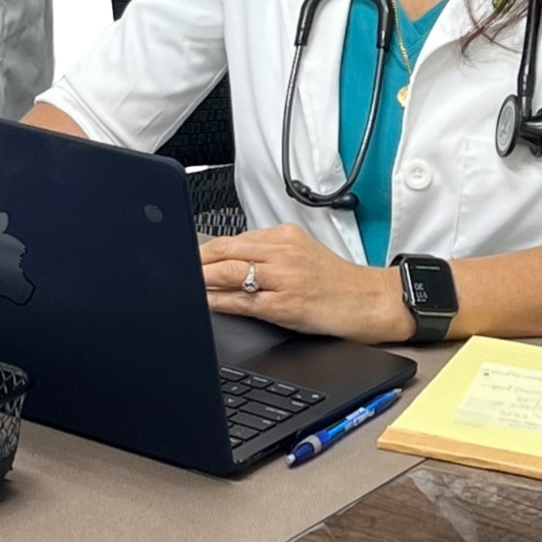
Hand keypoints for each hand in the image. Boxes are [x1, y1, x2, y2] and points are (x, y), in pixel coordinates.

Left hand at [200, 223, 408, 342]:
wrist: (370, 301)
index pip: (232, 239)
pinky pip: (244, 302)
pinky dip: (219, 302)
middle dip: (196, 262)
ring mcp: (283, 279)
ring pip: (231, 273)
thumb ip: (268, 252)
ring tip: (181, 283)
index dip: (203, 249)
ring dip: (202, 279)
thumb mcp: (302, 253)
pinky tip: (204, 303)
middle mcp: (282, 252)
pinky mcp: (286, 305)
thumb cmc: (336, 281)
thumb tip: (230, 258)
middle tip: (171, 268)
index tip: (182, 254)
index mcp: (284, 236)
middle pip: (226, 252)